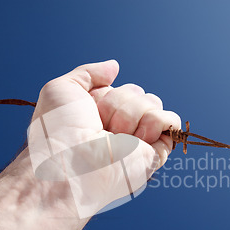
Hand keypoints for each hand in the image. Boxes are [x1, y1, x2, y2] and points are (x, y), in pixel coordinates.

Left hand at [28, 60, 180, 216]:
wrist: (69, 163)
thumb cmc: (58, 130)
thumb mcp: (62, 89)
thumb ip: (88, 73)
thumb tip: (115, 67)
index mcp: (100, 114)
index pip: (119, 88)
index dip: (105, 94)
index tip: (90, 110)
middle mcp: (119, 126)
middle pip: (137, 92)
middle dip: (119, 103)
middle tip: (100, 125)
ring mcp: (138, 140)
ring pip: (153, 102)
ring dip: (132, 114)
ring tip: (115, 136)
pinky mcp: (155, 152)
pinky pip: (171, 121)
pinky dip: (157, 121)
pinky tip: (138, 138)